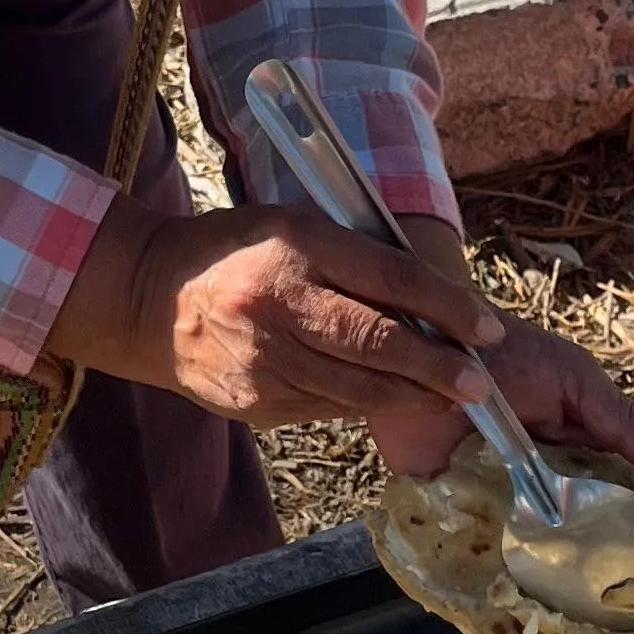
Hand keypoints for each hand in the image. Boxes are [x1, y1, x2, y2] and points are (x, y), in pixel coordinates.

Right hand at [46, 198, 633, 484]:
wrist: (146, 299)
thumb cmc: (232, 251)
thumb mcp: (293, 226)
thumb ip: (355, 257)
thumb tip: (429, 301)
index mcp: (294, 248)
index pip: (392, 279)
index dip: (448, 307)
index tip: (488, 328)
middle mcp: (281, 307)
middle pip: (381, 344)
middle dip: (441, 368)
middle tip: (478, 382)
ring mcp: (266, 362)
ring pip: (360, 388)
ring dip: (412, 395)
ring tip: (447, 396)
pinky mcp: (256, 403)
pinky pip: (328, 407)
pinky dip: (362, 402)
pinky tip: (385, 397)